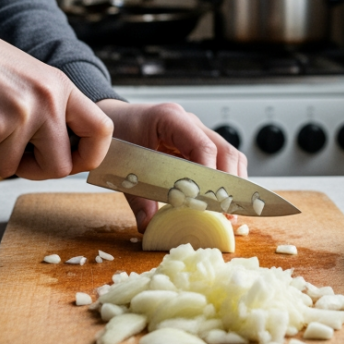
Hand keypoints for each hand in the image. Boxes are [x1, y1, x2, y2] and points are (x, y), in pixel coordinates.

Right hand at [0, 14, 112, 178]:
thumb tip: (62, 157)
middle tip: (5, 151)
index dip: (88, 156)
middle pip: (60, 167)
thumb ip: (47, 111)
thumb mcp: (26, 79)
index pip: (101, 130)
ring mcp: (21, 113)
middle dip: (31, 170)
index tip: (69, 161)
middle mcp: (47, 99)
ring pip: (10, 169)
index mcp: (60, 86)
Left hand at [97, 99, 246, 231]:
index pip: (203, 146)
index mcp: (170, 118)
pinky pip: (220, 160)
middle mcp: (189, 123)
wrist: (111, 121)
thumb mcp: (123, 165)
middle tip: (224, 212)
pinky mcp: (197, 145)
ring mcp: (196, 132)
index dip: (210, 175)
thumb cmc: (117, 135)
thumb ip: (137, 197)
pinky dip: (225, 181)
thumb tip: (149, 225)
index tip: (209, 201)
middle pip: (224, 150)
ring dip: (231, 183)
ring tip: (227, 211)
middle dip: (228, 183)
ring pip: (228, 155)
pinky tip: (220, 201)